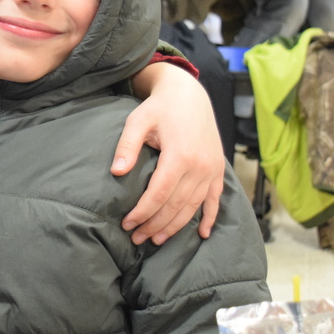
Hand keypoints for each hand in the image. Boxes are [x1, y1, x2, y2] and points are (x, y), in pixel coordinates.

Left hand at [113, 63, 223, 243]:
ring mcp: (211, 169)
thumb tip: (116, 172)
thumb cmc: (158, 108)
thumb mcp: (137, 121)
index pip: (158, 195)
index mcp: (180, 155)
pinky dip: (209, 217)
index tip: (127, 224)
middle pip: (175, 206)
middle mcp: (200, 166)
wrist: (188, 94)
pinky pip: (215, 199)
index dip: (142, 213)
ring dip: (174, 226)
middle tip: (136, 238)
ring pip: (193, 207)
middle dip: (154, 225)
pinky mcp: (217, 169)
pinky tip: (200, 234)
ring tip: (156, 239)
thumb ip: (127, 146)